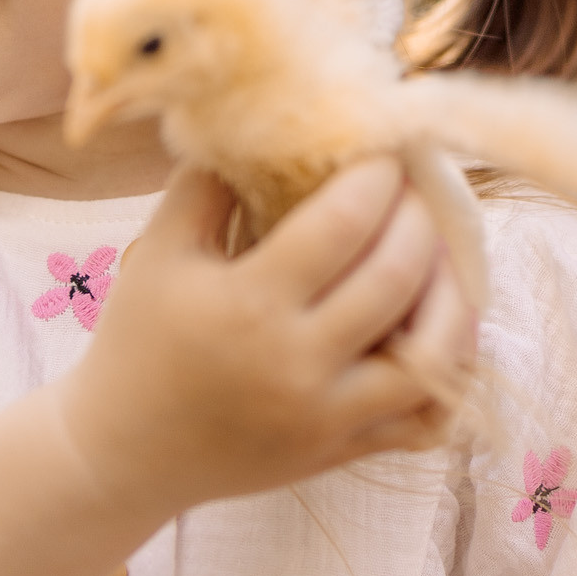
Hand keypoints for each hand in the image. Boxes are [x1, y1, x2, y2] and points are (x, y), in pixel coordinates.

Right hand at [50, 157, 475, 523]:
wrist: (124, 453)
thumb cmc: (139, 340)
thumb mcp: (160, 250)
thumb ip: (210, 182)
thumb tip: (267, 123)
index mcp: (249, 304)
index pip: (344, 222)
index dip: (378, 175)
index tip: (386, 149)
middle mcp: (297, 362)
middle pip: (398, 274)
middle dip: (422, 216)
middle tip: (421, 187)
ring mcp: (328, 416)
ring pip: (432, 352)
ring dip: (452, 293)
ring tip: (443, 253)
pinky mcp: (343, 451)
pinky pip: (425, 418)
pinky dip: (446, 373)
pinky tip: (440, 329)